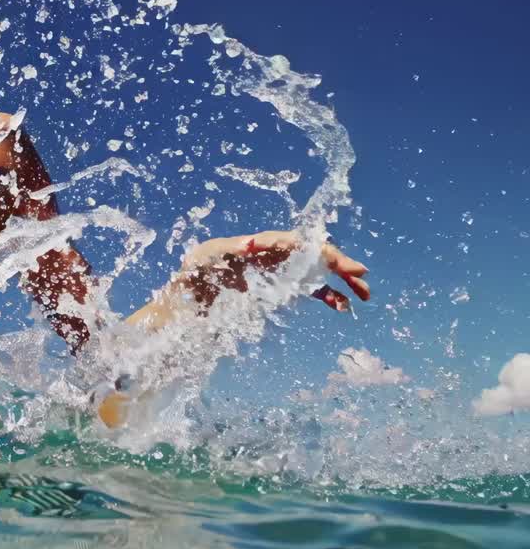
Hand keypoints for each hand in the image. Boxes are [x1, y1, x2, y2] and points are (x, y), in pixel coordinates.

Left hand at [179, 230, 369, 311]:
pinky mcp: (276, 287)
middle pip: (310, 252)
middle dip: (336, 261)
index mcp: (253, 244)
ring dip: (340, 279)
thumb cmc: (189, 278)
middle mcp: (269, 254)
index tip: (336, 261)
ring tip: (365, 294)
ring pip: (314, 269)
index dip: (314, 249)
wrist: (183, 302)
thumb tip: (250, 244)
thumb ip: (224, 251)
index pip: (291, 242)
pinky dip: (326, 295)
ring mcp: (275, 270)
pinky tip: (342, 306)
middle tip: (362, 275)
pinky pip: (307, 288)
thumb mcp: (200, 261)